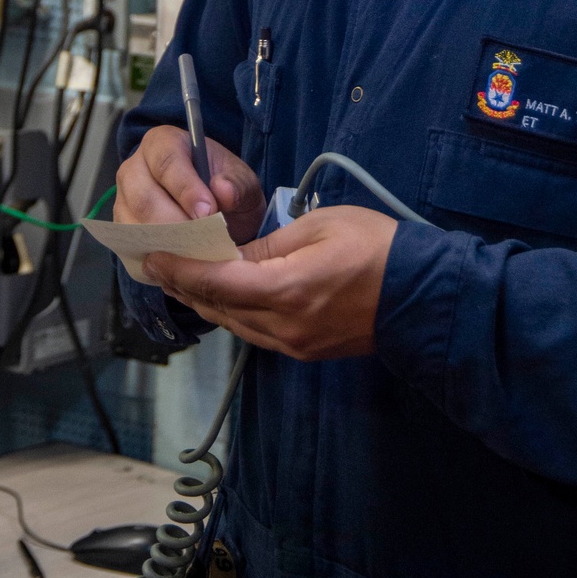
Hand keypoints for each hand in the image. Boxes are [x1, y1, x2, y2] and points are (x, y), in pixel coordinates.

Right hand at [115, 124, 266, 245]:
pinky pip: (132, 247)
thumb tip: (224, 191)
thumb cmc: (226, 189)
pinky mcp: (122, 230)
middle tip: (203, 240)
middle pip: (144, 197)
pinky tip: (181, 263)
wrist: (217, 213)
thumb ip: (237, 184)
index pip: (167, 161)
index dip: (186, 188)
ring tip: (196, 254)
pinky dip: (157, 258)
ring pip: (134, 225)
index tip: (208, 212)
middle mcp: (135, 168)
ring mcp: (123, 200)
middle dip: (175, 222)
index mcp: (163, 143)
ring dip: (165, 244)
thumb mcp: (243, 182)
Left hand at [143, 205, 397, 359]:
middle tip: (161, 264)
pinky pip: (256, 334)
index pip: (216, 283)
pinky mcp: (306, 350)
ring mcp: (295, 344)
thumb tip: (234, 257)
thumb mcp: (321, 226)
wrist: (422, 295)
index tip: (153, 256)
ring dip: (207, 302)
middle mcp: (283, 326)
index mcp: (286, 290)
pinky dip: (234, 314)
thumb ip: (269, 246)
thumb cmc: (377, 248)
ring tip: (184, 279)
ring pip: (234, 325)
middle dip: (186, 286)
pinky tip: (226, 297)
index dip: (180, 270)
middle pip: (219, 309)